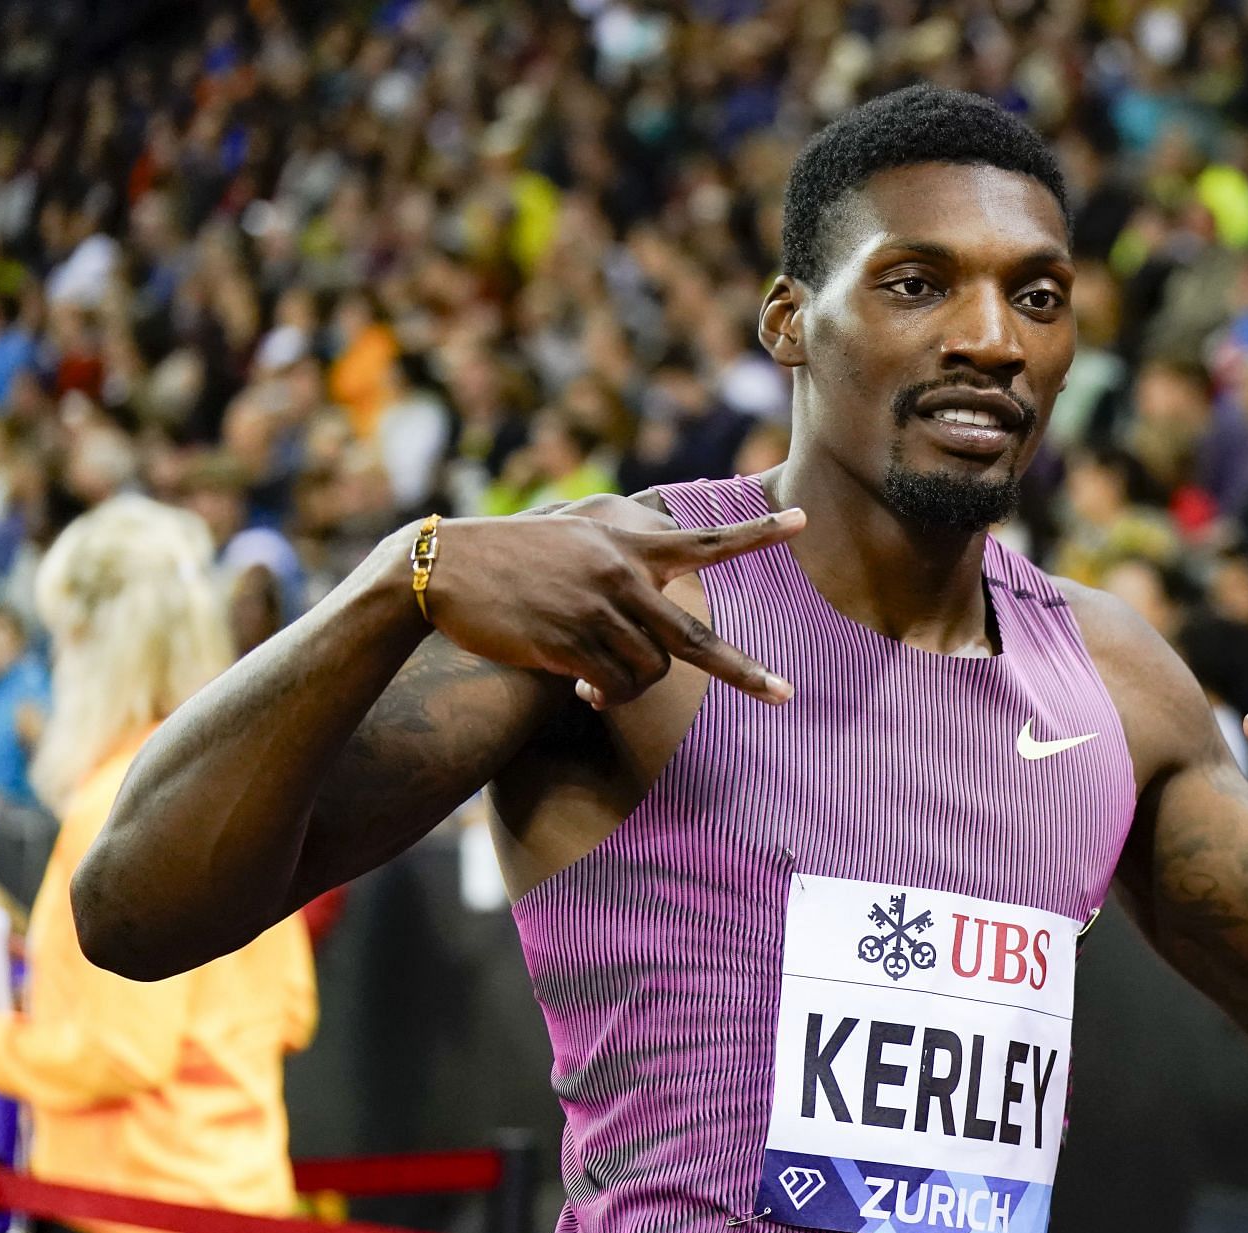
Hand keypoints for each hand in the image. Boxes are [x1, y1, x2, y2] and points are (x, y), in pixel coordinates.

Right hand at [420, 497, 806, 708]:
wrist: (444, 568)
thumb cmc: (510, 555)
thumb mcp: (574, 535)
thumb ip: (622, 550)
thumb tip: (660, 563)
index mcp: (628, 544)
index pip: (705, 539)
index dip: (757, 534)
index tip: (803, 521)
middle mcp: (621, 575)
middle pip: (697, 637)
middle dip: (745, 672)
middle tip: (785, 694)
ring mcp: (596, 611)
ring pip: (649, 672)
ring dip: (630, 688)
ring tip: (596, 681)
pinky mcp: (566, 642)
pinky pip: (610, 688)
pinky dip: (602, 696)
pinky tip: (578, 688)